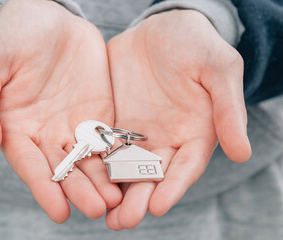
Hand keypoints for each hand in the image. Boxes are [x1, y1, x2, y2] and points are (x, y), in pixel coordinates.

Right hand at [0, 0, 121, 222]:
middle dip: (79, 191)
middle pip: (64, 170)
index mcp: (18, 129)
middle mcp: (48, 134)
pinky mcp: (99, 114)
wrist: (48, 16)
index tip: (59, 211)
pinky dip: (118, 156)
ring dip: (102, 181)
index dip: (44, 189)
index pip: (31, 166)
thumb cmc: (12, 36)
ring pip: (89, 161)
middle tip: (97, 209)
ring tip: (117, 199)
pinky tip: (130, 170)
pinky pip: (109, 139)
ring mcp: (76, 125)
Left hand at [105, 10, 250, 229]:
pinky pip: (103, 146)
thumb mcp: (218, 69)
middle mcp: (165, 140)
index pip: (185, 167)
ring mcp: (137, 133)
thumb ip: (228, 109)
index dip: (173, 187)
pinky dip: (95, 164)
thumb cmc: (196, 45)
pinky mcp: (114, 121)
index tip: (158, 206)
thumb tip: (244, 153)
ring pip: (125, 168)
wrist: (162, 28)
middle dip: (138, 199)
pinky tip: (83, 178)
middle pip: (152, 176)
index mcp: (194, 133)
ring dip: (114, 191)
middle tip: (122, 221)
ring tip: (101, 213)